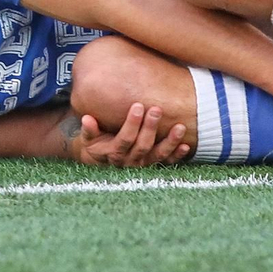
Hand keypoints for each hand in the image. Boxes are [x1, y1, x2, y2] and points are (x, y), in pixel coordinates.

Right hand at [69, 103, 189, 167]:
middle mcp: (129, 161)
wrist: (101, 162)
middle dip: (150, 127)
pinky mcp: (152, 165)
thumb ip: (89, 130)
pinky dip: (176, 156)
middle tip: (156, 109)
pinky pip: (166, 162)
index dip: (132, 123)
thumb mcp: (88, 139)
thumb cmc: (95, 144)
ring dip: (170, 142)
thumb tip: (87, 118)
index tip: (138, 105)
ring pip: (158, 155)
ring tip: (180, 127)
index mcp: (113, 153)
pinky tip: (186, 146)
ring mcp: (142, 164)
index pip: (125, 139)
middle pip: (143, 145)